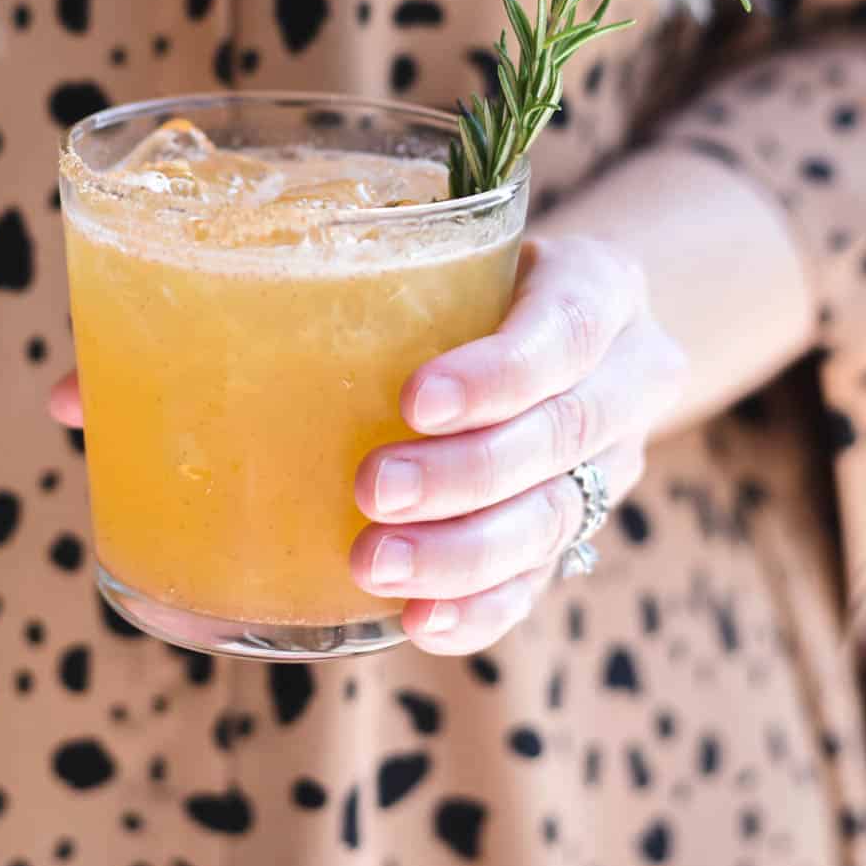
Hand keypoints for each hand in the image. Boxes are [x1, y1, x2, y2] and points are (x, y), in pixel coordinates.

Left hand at [351, 235, 686, 656]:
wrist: (564, 323)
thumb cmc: (475, 273)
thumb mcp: (458, 246)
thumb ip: (389, 267)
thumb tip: (235, 308)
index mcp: (603, 286)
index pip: (568, 329)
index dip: (497, 374)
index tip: (414, 401)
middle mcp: (630, 375)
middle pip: (562, 433)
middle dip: (464, 473)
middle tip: (373, 490)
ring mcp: (615, 460)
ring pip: (555, 517)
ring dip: (462, 552)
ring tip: (374, 564)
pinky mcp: (585, 527)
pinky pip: (542, 579)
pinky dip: (482, 606)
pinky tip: (421, 620)